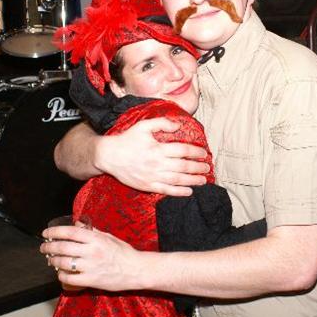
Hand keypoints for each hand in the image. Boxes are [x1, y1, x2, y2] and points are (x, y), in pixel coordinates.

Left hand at [41, 225, 146, 291]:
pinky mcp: (91, 280)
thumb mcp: (109, 237)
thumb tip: (77, 223)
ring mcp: (90, 266)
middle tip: (44, 247)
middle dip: (49, 247)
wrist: (136, 270)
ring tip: (50, 260)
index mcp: (96, 239)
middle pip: (63, 247)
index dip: (55, 232)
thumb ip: (92, 231)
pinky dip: (61, 275)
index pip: (70, 232)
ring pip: (63, 263)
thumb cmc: (124, 253)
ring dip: (53, 261)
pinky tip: (61, 273)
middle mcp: (92, 251)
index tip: (46, 233)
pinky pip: (69, 278)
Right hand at [94, 117, 210, 195]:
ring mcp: (153, 176)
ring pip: (178, 180)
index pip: (182, 150)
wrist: (109, 156)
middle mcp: (157, 164)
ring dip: (192, 180)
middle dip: (198, 167)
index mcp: (158, 149)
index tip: (204, 153)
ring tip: (203, 180)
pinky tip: (189, 191)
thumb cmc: (127, 139)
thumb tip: (178, 126)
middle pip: (183, 166)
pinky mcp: (148, 185)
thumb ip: (162, 123)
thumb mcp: (143, 126)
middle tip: (207, 167)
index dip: (195, 152)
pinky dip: (179, 192)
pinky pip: (167, 190)